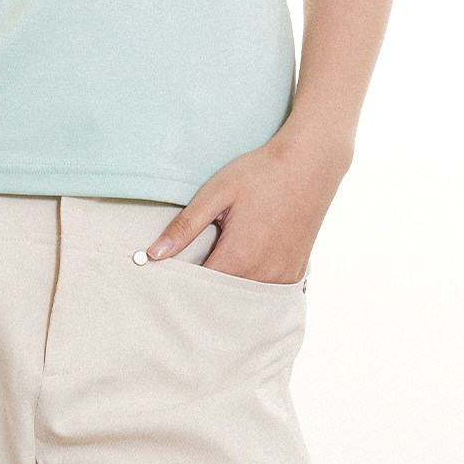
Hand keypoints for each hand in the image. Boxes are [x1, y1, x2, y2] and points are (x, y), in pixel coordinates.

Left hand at [145, 128, 351, 282]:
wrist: (310, 163)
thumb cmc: (261, 173)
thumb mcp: (216, 193)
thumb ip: (184, 227)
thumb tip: (153, 254)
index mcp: (238, 257)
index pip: (198, 289)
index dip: (179, 284)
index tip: (167, 275)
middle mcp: (262, 276)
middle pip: (221, 299)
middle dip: (202, 291)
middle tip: (190, 270)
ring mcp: (282, 278)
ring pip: (243, 299)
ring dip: (227, 289)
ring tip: (216, 266)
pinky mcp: (295, 274)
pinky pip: (264, 292)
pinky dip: (249, 286)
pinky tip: (243, 266)